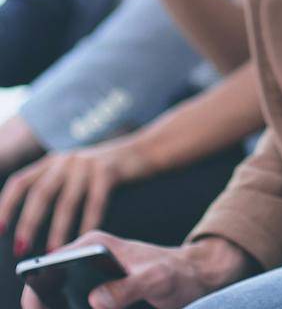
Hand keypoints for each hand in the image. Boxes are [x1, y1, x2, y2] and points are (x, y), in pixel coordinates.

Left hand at [2, 139, 150, 254]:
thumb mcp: (77, 171)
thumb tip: (33, 223)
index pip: (20, 182)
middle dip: (27, 224)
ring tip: (53, 252)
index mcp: (54, 161)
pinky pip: (94, 202)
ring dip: (57, 230)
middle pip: (39, 193)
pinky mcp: (109, 170)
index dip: (6, 206)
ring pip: (66, 201)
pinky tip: (85, 237)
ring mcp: (88, 163)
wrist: (148, 149)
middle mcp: (67, 159)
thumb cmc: (110, 169)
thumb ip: (57, 186)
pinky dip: (88, 222)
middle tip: (21, 249)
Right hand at [18, 233, 253, 308]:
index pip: (48, 264)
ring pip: (60, 295)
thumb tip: (95, 300)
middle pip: (49, 283)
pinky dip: (74, 308)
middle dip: (48, 303)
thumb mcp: (157, 281)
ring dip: (63, 306)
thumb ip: (129, 288)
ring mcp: (91, 271)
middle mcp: (87, 254)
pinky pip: (74, 300)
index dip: (36, 291)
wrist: (196, 274)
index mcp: (94, 245)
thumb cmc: (178, 273)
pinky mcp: (98, 286)